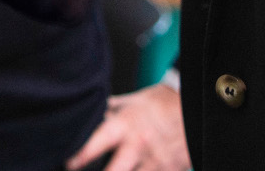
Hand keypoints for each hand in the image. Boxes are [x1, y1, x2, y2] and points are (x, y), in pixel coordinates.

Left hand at [67, 81, 189, 170]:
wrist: (195, 108)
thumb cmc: (162, 103)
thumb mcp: (134, 101)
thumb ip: (112, 110)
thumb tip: (91, 113)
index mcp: (126, 124)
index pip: (98, 142)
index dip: (80, 155)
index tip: (69, 164)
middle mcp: (139, 145)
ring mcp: (155, 161)